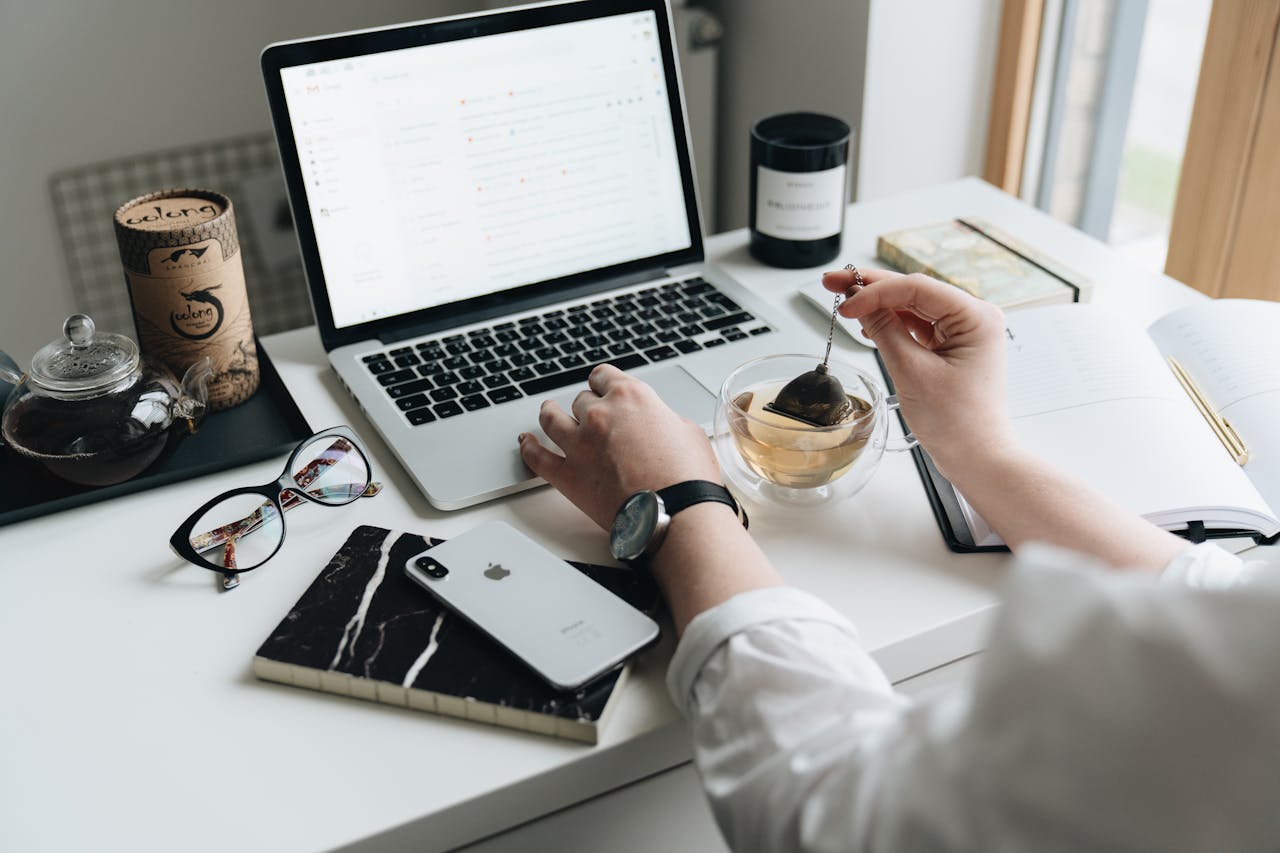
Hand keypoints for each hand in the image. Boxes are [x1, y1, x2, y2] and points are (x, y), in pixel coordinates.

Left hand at [518, 364, 721, 528]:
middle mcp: (600, 415)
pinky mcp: (568, 476)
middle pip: (581, 401)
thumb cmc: (688, 477)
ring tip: (547, 413)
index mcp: (631, 397)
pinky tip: (526, 443)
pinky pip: (538, 458)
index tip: (601, 389)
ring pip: (551, 420)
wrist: (676, 514)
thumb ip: (663, 420)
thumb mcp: (688, 432)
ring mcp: (580, 445)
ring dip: (549, 414)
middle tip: (590, 417)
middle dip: (586, 408)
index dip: (602, 384)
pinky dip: (529, 448)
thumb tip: (658, 426)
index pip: (603, 376)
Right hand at [822, 268, 1015, 478]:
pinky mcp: (952, 347)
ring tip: (846, 303)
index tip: (844, 301)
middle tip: (834, 281)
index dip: (876, 291)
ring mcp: (963, 332)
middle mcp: (974, 318)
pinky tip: (868, 324)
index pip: (917, 288)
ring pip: (913, 307)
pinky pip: (918, 326)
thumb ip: (885, 331)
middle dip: (873, 289)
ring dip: (880, 306)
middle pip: (914, 292)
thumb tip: (860, 304)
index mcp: (976, 317)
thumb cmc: (958, 423)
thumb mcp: (912, 371)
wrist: (977, 458)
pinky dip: (892, 324)